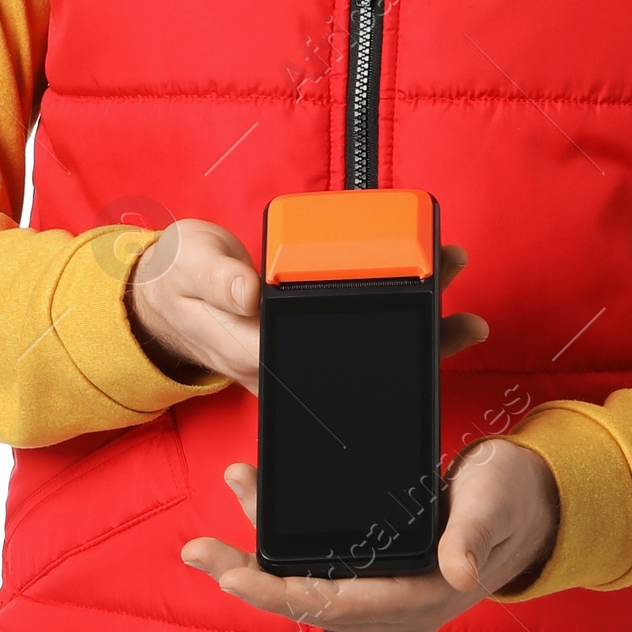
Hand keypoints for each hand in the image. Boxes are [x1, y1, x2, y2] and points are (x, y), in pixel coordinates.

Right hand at [124, 221, 487, 393]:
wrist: (162, 296)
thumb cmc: (178, 278)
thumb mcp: (191, 265)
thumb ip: (220, 279)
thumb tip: (251, 294)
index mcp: (254, 351)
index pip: (326, 355)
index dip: (377, 339)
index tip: (421, 321)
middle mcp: (281, 366)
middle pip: (360, 363)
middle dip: (417, 341)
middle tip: (470, 324)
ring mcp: (294, 361)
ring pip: (363, 357)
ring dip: (416, 333)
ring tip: (469, 319)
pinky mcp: (301, 348)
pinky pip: (353, 342)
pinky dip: (393, 323)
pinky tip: (430, 306)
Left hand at [180, 436, 560, 631]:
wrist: (532, 502)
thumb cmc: (513, 498)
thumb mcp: (495, 506)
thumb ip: (474, 536)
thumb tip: (460, 572)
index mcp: (417, 602)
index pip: (332, 607)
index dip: (278, 593)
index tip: (233, 575)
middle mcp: (391, 607)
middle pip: (305, 598)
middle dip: (248, 573)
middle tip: (195, 551)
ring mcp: (381, 590)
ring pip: (305, 576)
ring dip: (261, 543)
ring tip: (228, 492)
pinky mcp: (376, 569)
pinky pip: (318, 559)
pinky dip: (285, 532)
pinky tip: (257, 496)